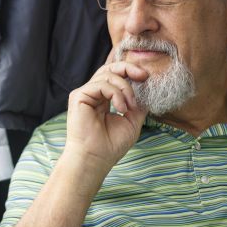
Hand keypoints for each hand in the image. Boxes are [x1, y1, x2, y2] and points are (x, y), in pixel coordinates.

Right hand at [64, 53, 148, 175]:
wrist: (95, 158)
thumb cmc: (111, 145)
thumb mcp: (132, 121)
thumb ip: (138, 105)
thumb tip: (148, 90)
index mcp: (102, 99)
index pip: (114, 76)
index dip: (130, 72)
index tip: (146, 77)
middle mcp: (92, 94)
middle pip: (109, 68)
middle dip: (128, 68)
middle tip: (144, 76)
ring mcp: (84, 94)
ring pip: (107, 75)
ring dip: (125, 88)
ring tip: (130, 107)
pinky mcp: (78, 96)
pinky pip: (101, 85)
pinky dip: (116, 94)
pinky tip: (121, 108)